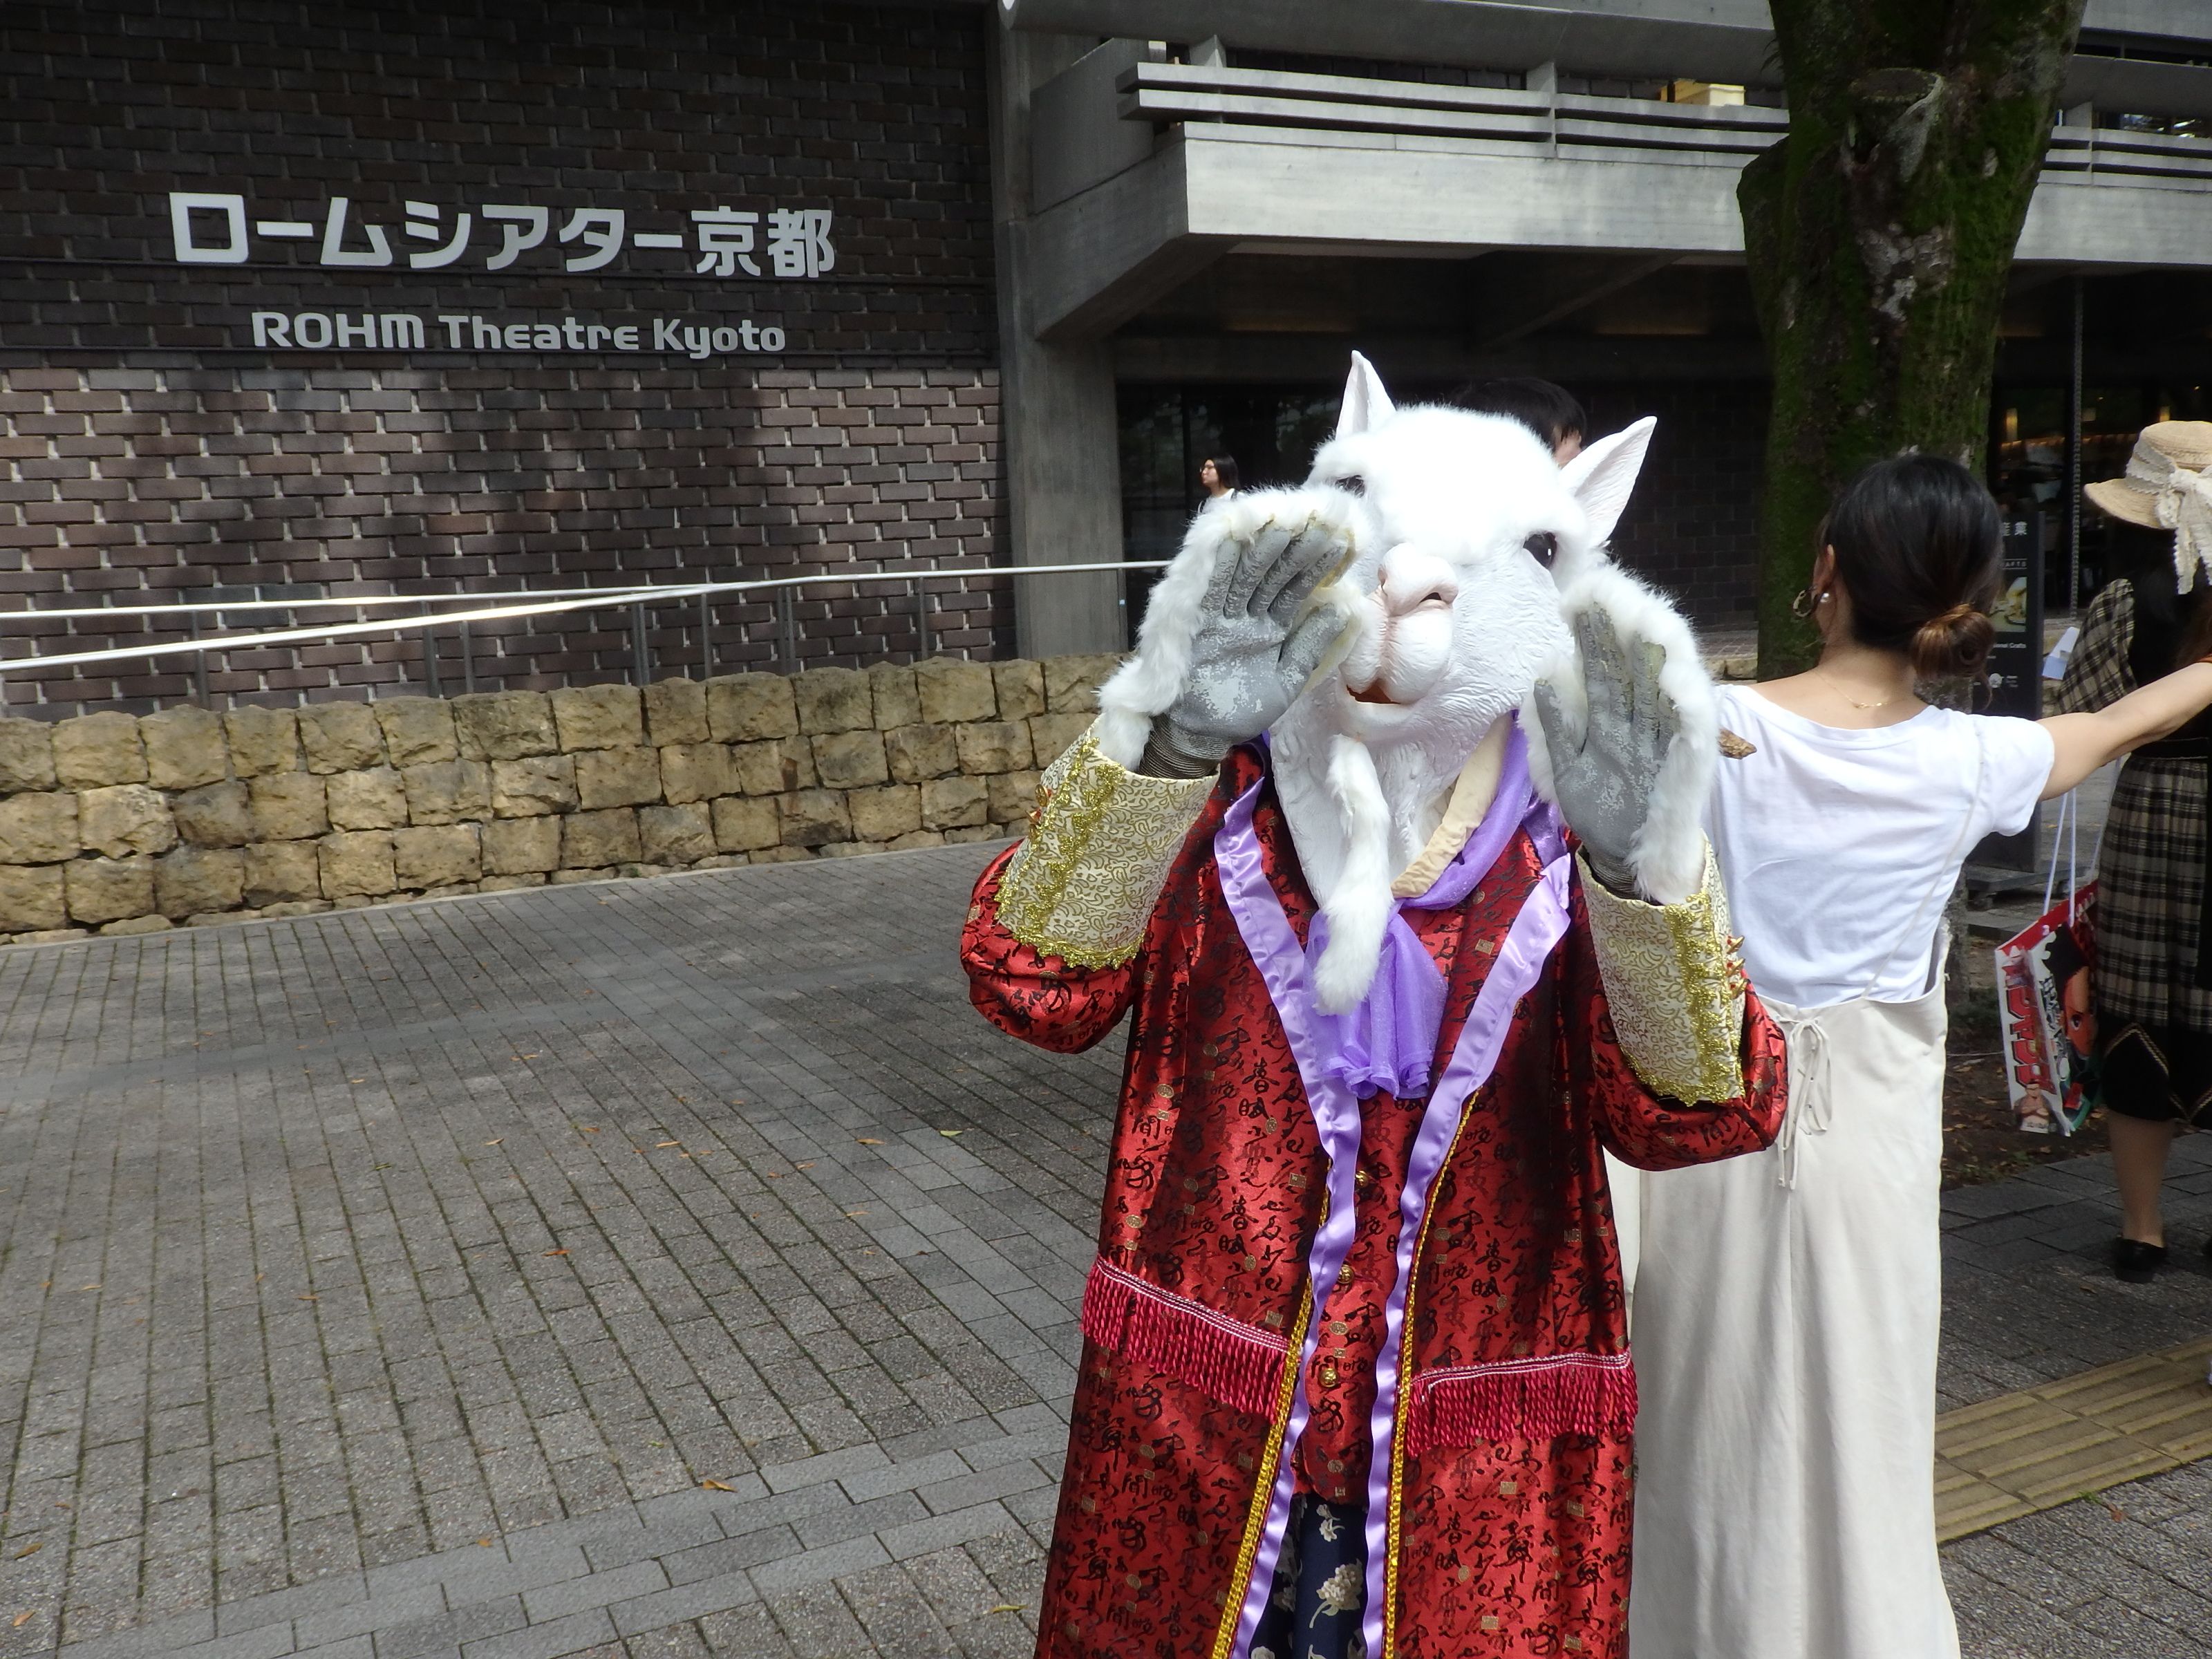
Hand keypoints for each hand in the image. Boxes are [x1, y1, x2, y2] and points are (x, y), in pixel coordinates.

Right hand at [1139, 509, 1354, 776]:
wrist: (1200, 734)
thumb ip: (1311, 645)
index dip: (1317, 565)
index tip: (1341, 540)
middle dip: (1294, 547)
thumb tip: (1344, 609)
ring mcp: (1222, 616)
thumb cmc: (1242, 710)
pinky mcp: (1198, 622)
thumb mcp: (1287, 681)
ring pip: (1245, 575)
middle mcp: (1247, 615)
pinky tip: (1237, 538)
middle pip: (1272, 574)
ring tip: (1285, 522)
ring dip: (1263, 548)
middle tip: (1317, 519)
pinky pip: (1212, 588)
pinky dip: (1223, 564)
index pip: (1296, 588)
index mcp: (1270, 627)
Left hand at [1531, 608, 1680, 894]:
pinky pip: (1689, 728)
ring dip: (1655, 651)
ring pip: (1662, 684)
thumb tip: (1543, 676)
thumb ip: (1558, 726)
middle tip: (1601, 590)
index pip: (1604, 668)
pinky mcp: (1689, 761)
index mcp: (1613, 719)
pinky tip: (1672, 675)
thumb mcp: (1567, 768)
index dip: (1590, 636)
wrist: (1630, 860)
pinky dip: (1684, 702)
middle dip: (1618, 628)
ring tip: (1641, 614)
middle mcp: (1642, 720)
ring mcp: (1667, 737)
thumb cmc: (1603, 811)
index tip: (1570, 602)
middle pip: (1632, 666)